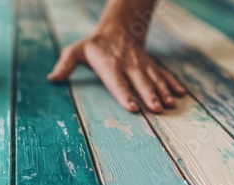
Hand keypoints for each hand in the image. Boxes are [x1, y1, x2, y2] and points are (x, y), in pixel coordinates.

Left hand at [48, 35, 185, 112]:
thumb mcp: (76, 51)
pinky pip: (163, 74)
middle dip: (150, 95)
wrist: (119, 27)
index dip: (125, 95)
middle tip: (158, 108)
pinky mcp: (151, 65)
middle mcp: (128, 65)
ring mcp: (142, 65)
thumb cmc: (95, 45)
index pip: (117, 82)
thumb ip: (65, 64)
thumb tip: (52, 79)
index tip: (133, 107)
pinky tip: (181, 94)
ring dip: (164, 91)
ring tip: (171, 104)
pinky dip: (173, 83)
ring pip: (154, 79)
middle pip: (140, 82)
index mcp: (110, 65)